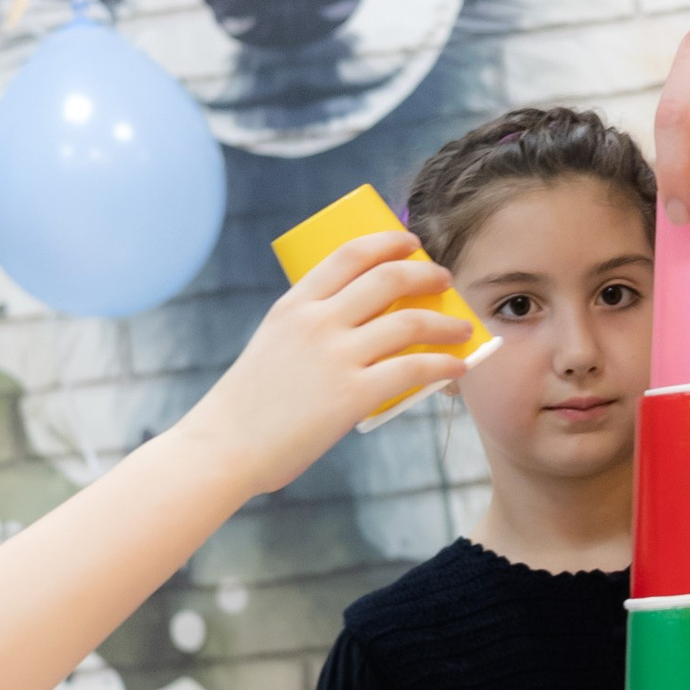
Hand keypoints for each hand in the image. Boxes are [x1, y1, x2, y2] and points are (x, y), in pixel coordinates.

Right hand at [181, 232, 472, 490]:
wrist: (225, 447)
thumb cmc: (249, 404)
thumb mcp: (274, 344)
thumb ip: (311, 328)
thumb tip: (363, 326)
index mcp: (294, 305)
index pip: (349, 254)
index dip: (388, 242)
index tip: (411, 241)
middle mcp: (317, 322)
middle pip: (387, 278)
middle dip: (425, 274)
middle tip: (443, 279)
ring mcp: (336, 356)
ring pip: (409, 322)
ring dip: (446, 322)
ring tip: (463, 327)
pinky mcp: (352, 394)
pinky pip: (413, 370)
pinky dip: (444, 365)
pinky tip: (458, 366)